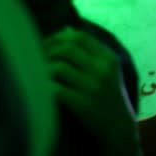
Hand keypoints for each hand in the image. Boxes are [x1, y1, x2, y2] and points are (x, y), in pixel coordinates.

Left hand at [43, 27, 135, 145]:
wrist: (118, 126)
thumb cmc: (108, 95)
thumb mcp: (107, 70)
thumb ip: (89, 50)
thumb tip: (65, 29)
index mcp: (109, 58)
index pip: (79, 37)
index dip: (57, 38)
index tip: (46, 46)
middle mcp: (102, 70)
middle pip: (66, 49)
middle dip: (47, 52)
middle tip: (36, 60)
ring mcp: (93, 87)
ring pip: (58, 67)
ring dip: (43, 69)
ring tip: (37, 75)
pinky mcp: (82, 104)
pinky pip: (54, 88)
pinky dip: (44, 86)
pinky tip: (41, 89)